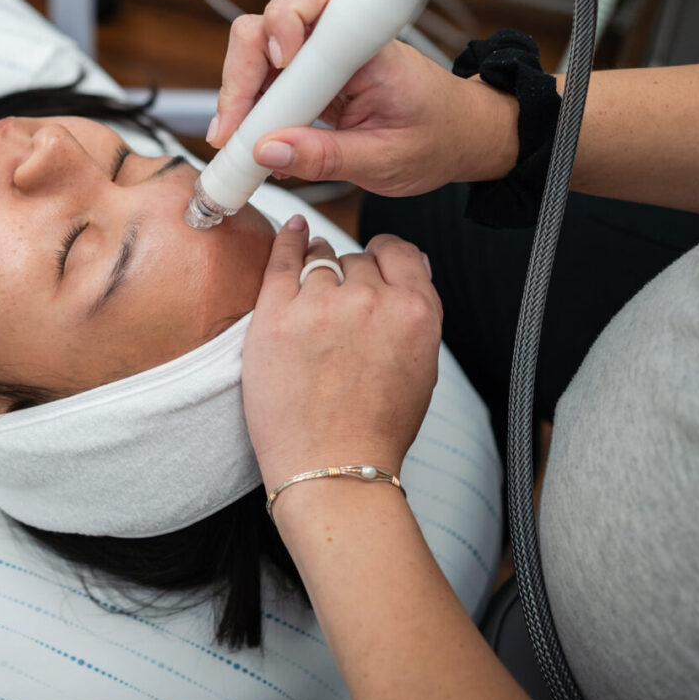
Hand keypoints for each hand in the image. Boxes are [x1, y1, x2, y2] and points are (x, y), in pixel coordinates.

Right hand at [212, 0, 518, 193]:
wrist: (461, 137)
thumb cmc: (438, 138)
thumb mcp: (386, 161)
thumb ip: (326, 159)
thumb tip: (267, 152)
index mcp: (370, 46)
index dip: (285, 26)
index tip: (279, 66)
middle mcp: (340, 39)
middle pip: (270, 21)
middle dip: (244, 69)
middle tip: (235, 125)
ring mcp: (321, 54)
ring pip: (259, 47)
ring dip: (241, 90)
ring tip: (239, 140)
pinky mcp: (311, 73)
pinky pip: (267, 75)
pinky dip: (251, 104)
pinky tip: (254, 139)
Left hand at [242, 217, 441, 490]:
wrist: (333, 469)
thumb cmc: (376, 428)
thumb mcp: (422, 367)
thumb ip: (416, 313)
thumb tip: (409, 266)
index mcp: (415, 312)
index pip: (401, 252)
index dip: (386, 256)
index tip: (375, 261)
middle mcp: (370, 301)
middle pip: (357, 260)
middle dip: (350, 277)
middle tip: (339, 313)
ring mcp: (321, 305)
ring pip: (321, 259)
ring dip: (318, 268)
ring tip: (313, 290)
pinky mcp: (277, 315)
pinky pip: (283, 259)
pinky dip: (289, 240)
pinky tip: (292, 230)